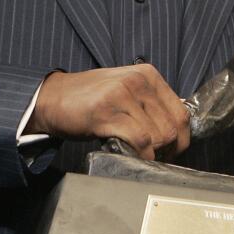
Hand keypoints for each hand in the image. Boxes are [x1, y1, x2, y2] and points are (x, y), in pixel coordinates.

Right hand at [25, 65, 190, 160]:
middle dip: (169, 150)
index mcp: (148, 74)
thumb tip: (175, 129)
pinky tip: (132, 156)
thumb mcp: (125, 90)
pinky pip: (139, 140)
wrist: (52, 97)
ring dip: (154, 155)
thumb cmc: (89, 99)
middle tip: (157, 160)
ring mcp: (122, 95)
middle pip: (173, 126)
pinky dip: (141, 155)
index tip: (173, 151)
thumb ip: (149, 103)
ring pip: (158, 135)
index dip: (182, 138)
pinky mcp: (107, 112)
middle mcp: (138, 81)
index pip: (182, 112)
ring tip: (143, 158)